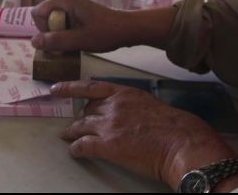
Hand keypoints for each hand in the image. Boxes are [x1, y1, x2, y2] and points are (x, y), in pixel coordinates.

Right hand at [30, 0, 131, 52]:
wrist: (127, 29)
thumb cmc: (105, 33)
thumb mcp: (79, 40)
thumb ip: (55, 41)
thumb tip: (33, 42)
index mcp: (65, 1)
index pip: (38, 12)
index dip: (42, 28)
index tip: (56, 40)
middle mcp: (66, 0)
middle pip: (44, 17)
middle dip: (50, 33)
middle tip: (65, 45)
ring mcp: (71, 6)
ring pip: (53, 22)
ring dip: (58, 35)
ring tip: (72, 44)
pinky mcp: (77, 13)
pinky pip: (62, 23)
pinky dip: (65, 34)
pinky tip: (76, 41)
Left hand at [51, 81, 237, 189]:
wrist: (181, 142)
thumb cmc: (174, 126)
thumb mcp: (150, 104)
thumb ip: (132, 105)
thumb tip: (126, 114)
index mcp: (124, 93)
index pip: (90, 87)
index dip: (70, 88)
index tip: (56, 89)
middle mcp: (113, 106)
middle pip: (87, 109)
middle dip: (81, 117)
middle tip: (76, 123)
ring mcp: (109, 125)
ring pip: (81, 126)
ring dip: (73, 132)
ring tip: (67, 136)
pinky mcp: (108, 145)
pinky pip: (83, 145)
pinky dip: (76, 148)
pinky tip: (74, 151)